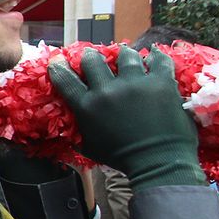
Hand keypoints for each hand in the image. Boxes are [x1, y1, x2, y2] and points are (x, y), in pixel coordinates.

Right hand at [48, 46, 205, 189]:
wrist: (159, 163)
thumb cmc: (123, 159)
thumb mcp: (90, 147)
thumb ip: (79, 130)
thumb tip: (68, 122)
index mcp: (87, 106)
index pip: (65, 78)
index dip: (58, 66)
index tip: (58, 60)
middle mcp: (107, 90)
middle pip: (92, 60)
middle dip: (91, 57)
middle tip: (95, 58)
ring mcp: (135, 83)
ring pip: (125, 55)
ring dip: (124, 56)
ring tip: (127, 57)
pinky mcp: (160, 81)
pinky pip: (158, 60)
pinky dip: (155, 57)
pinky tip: (153, 57)